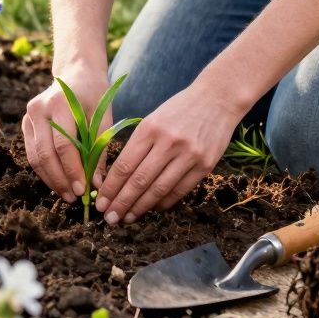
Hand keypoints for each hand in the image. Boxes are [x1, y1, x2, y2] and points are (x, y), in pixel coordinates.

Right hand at [23, 69, 109, 202]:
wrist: (76, 72)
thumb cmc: (94, 94)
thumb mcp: (103, 117)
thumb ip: (99, 149)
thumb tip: (96, 183)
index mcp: (60, 103)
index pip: (63, 145)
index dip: (73, 170)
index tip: (84, 190)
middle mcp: (39, 109)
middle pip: (45, 154)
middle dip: (60, 180)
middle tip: (74, 198)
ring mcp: (29, 115)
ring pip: (35, 156)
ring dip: (50, 179)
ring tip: (66, 194)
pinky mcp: (25, 122)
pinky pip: (32, 153)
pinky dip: (44, 170)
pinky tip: (58, 181)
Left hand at [95, 83, 246, 224]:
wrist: (217, 99)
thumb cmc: (179, 109)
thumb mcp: (153, 119)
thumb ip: (138, 146)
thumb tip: (118, 178)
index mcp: (150, 129)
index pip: (124, 165)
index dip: (111, 187)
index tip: (100, 202)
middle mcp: (168, 142)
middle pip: (139, 180)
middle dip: (122, 202)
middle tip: (109, 218)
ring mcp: (189, 155)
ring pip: (159, 189)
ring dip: (141, 207)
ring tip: (128, 218)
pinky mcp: (205, 165)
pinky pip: (180, 190)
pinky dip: (164, 202)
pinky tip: (153, 209)